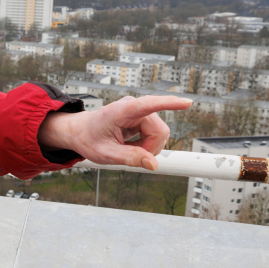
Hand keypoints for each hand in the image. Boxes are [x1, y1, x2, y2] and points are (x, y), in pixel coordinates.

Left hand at [38, 95, 193, 170]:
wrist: (81, 132)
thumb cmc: (89, 139)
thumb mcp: (106, 154)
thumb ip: (129, 158)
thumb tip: (153, 165)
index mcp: (122, 111)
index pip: (149, 105)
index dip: (169, 104)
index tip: (187, 103)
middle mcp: (134, 106)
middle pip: (160, 131)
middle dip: (151, 148)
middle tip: (132, 156)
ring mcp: (140, 110)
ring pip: (161, 133)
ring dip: (149, 147)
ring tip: (128, 149)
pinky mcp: (143, 116)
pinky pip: (156, 134)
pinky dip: (147, 144)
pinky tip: (132, 145)